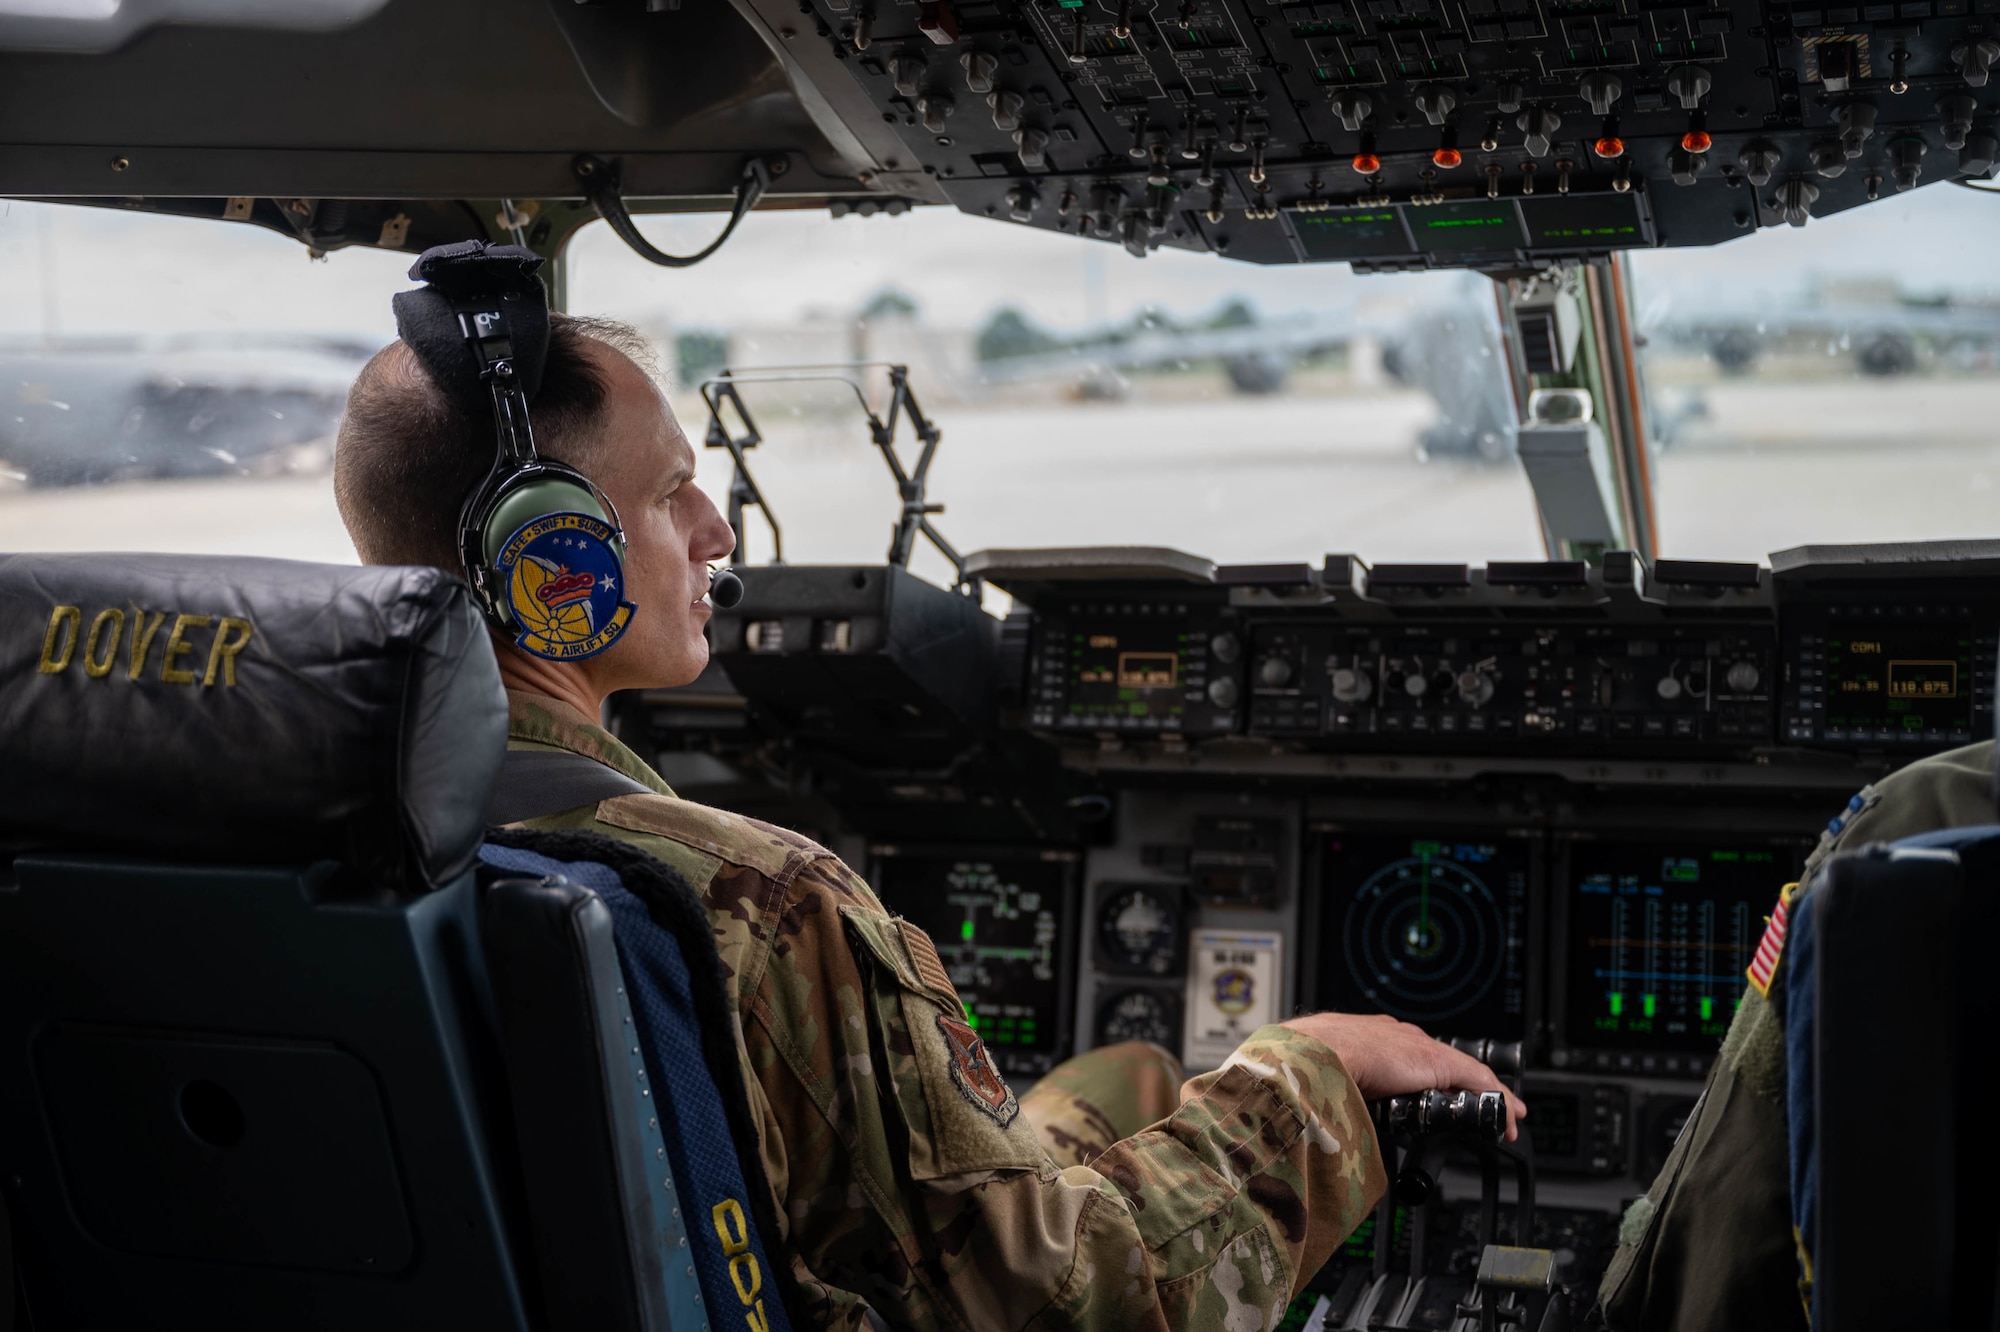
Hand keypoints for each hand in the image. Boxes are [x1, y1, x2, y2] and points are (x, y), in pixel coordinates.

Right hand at [1279, 1011, 1527, 1141]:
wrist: (1311, 1053)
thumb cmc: (1304, 1065)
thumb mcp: (1318, 1077)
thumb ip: (1324, 1089)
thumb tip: (1312, 1118)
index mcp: (1365, 1037)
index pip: (1405, 1056)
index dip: (1421, 1075)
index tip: (1427, 1090)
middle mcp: (1395, 1035)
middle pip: (1439, 1061)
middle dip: (1456, 1085)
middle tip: (1470, 1106)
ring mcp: (1416, 1047)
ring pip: (1463, 1071)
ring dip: (1483, 1095)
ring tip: (1500, 1115)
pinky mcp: (1436, 1062)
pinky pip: (1479, 1081)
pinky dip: (1497, 1099)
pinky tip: (1509, 1117)